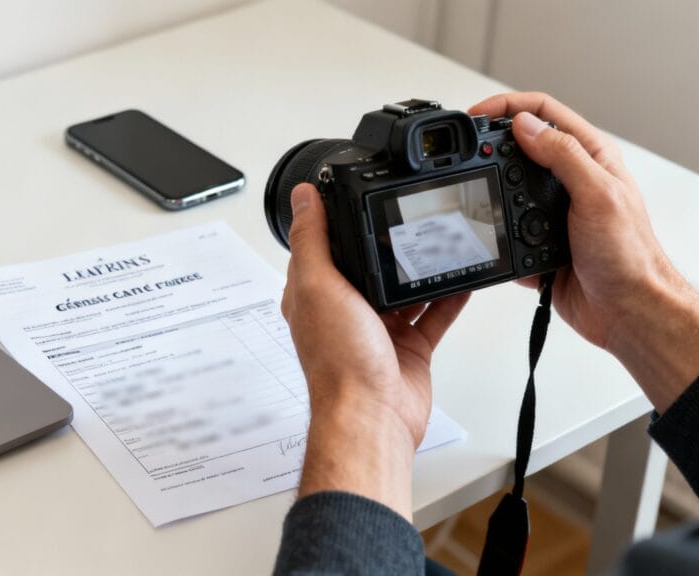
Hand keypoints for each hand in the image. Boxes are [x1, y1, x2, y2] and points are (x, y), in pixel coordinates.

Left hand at [281, 183, 468, 519]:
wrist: (372, 415)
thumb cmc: (339, 362)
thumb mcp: (318, 286)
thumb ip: (312, 240)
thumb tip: (303, 198)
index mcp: (315, 296)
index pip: (323, 249)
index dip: (336, 223)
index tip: (356, 196)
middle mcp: (345, 312)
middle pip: (368, 268)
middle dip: (387, 244)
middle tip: (410, 215)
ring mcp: (379, 331)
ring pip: (404, 290)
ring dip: (421, 269)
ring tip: (442, 240)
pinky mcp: (409, 349)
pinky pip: (433, 316)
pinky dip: (448, 298)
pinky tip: (463, 278)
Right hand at [469, 92, 698, 411]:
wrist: (626, 309)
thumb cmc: (629, 255)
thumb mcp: (597, 195)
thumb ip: (562, 155)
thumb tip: (524, 125)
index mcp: (589, 157)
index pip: (544, 113)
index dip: (507, 108)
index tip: (476, 116)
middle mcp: (570, 179)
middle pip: (519, 146)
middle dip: (489, 146)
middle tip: (464, 152)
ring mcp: (550, 210)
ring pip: (506, 188)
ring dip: (489, 191)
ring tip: (474, 191)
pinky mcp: (536, 241)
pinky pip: (503, 229)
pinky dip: (493, 231)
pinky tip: (489, 232)